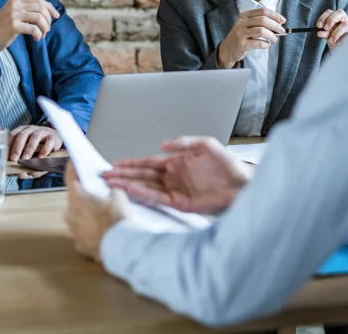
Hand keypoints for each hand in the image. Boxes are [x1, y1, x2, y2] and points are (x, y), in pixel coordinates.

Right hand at [0, 0, 59, 66]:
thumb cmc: (3, 28)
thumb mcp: (13, 13)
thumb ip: (27, 10)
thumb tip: (49, 11)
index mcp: (15, 0)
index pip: (38, 0)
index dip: (50, 7)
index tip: (56, 16)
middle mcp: (14, 5)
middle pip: (41, 8)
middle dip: (48, 19)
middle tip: (47, 29)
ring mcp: (13, 15)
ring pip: (39, 17)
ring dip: (45, 28)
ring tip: (42, 35)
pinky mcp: (13, 26)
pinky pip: (33, 29)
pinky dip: (38, 34)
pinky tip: (36, 39)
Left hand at [8, 125, 61, 161]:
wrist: (55, 141)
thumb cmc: (39, 149)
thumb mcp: (30, 156)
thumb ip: (24, 165)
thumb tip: (18, 174)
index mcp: (22, 132)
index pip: (13, 135)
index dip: (8, 145)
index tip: (5, 157)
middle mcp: (31, 130)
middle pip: (22, 135)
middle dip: (17, 147)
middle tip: (14, 159)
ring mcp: (42, 132)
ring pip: (35, 137)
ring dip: (29, 148)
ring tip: (25, 159)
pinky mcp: (53, 137)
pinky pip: (49, 141)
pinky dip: (45, 149)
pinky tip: (41, 157)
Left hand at [64, 162, 128, 261]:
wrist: (120, 246)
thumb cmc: (117, 220)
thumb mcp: (119, 196)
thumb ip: (111, 190)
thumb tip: (111, 192)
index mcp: (78, 197)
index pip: (70, 178)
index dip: (72, 169)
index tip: (72, 164)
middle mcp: (71, 213)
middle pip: (73, 200)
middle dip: (83, 197)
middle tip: (95, 196)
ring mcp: (73, 230)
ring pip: (76, 218)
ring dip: (85, 215)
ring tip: (101, 217)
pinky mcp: (79, 244)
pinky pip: (81, 233)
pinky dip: (88, 231)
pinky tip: (100, 232)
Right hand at [102, 136, 252, 214]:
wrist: (243, 185)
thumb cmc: (228, 165)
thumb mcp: (205, 145)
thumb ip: (183, 143)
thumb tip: (162, 144)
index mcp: (176, 163)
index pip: (147, 163)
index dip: (130, 163)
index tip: (114, 164)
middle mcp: (172, 177)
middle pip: (142, 176)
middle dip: (122, 175)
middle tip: (104, 175)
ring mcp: (175, 190)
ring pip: (146, 187)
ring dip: (128, 185)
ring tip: (111, 184)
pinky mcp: (181, 203)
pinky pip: (158, 199)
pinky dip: (144, 195)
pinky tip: (132, 191)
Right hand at [217, 8, 286, 67]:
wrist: (228, 49)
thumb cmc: (242, 36)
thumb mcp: (248, 26)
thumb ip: (261, 23)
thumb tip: (278, 24)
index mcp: (244, 15)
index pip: (263, 11)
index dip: (275, 15)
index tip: (283, 21)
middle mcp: (241, 22)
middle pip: (263, 20)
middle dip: (275, 25)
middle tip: (282, 31)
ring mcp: (240, 33)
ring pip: (261, 31)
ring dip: (271, 35)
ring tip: (274, 39)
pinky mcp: (241, 44)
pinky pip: (258, 42)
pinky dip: (265, 44)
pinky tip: (266, 44)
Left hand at [315, 8, 347, 49]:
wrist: (344, 53)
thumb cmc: (336, 43)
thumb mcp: (328, 38)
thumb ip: (325, 34)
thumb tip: (319, 32)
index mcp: (336, 19)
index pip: (330, 12)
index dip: (323, 17)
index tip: (318, 25)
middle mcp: (344, 21)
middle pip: (340, 12)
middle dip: (331, 19)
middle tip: (325, 28)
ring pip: (346, 23)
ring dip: (336, 31)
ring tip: (331, 40)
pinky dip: (342, 39)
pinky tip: (337, 44)